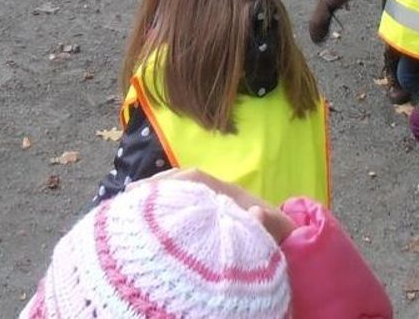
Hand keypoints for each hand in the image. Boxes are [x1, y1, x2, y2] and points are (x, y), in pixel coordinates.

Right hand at [143, 167, 296, 242]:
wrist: (291, 238)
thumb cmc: (282, 235)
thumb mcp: (279, 230)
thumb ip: (268, 222)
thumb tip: (254, 214)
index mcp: (230, 194)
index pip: (196, 179)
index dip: (171, 180)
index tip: (146, 188)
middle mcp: (219, 195)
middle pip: (183, 182)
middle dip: (156, 186)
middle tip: (127, 195)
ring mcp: (215, 205)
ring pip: (183, 194)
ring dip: (158, 196)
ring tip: (130, 206)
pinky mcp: (212, 219)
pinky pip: (185, 210)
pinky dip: (166, 211)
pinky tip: (148, 223)